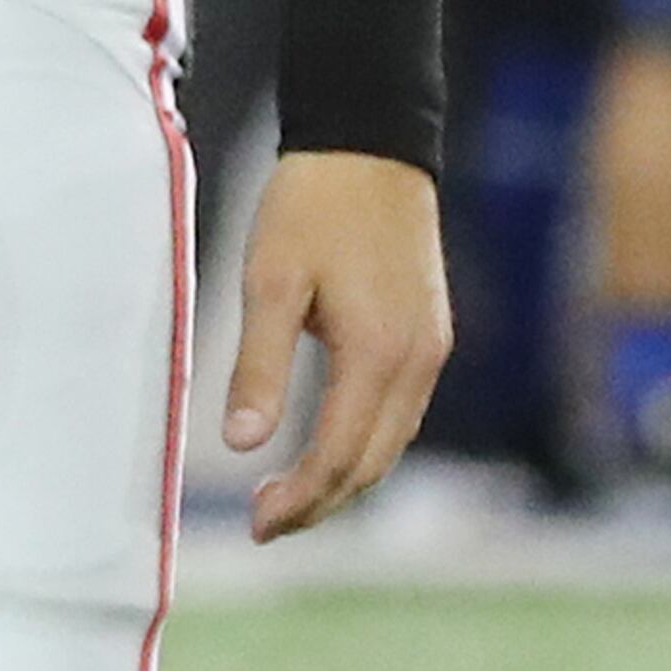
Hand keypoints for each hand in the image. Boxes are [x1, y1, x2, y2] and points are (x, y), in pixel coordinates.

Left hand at [222, 149, 451, 539]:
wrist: (369, 145)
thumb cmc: (310, 205)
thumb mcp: (269, 279)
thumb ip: (258, 364)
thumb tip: (240, 442)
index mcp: (378, 355)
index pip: (340, 458)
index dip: (299, 501)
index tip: (255, 525)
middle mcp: (417, 363)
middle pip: (372, 464)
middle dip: (320, 502)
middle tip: (263, 523)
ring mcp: (431, 350)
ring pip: (391, 442)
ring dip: (343, 477)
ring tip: (287, 495)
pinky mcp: (429, 334)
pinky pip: (400, 412)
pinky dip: (365, 442)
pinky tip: (328, 443)